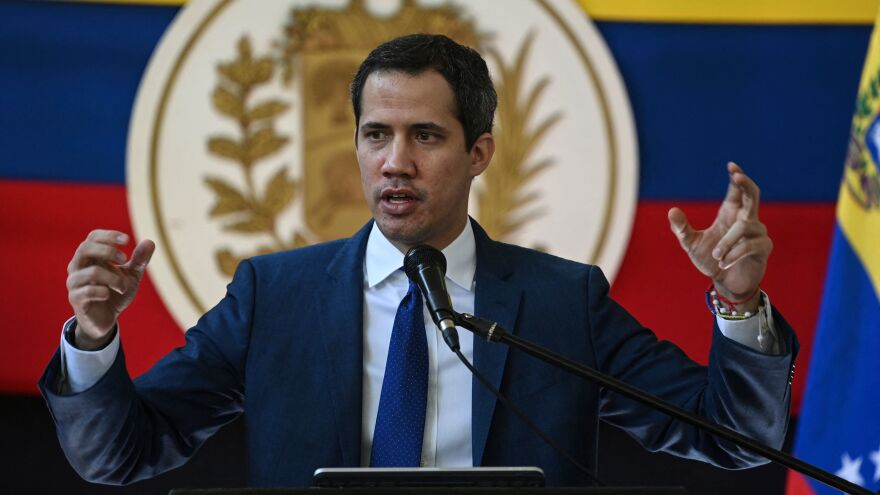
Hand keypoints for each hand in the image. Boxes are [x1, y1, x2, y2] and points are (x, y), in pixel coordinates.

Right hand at [66, 230, 154, 349]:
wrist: (105, 319)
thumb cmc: (115, 292)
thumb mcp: (131, 276)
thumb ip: (139, 260)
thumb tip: (150, 241)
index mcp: (90, 257)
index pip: (93, 237)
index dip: (109, 235)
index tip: (127, 240)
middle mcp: (78, 267)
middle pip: (85, 248)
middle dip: (108, 251)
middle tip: (124, 259)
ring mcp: (74, 283)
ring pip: (91, 272)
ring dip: (113, 278)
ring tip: (122, 286)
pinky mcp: (75, 299)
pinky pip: (87, 291)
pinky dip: (103, 291)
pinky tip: (108, 295)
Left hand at [667, 162, 771, 312]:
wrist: (726, 283)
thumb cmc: (711, 260)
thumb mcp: (691, 244)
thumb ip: (681, 228)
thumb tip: (671, 211)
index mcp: (730, 213)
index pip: (737, 190)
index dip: (737, 176)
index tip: (731, 166)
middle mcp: (747, 219)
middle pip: (753, 195)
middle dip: (746, 184)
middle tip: (736, 176)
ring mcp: (758, 232)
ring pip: (745, 226)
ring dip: (727, 242)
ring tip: (717, 255)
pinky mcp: (764, 247)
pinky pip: (750, 245)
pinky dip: (734, 254)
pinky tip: (724, 263)